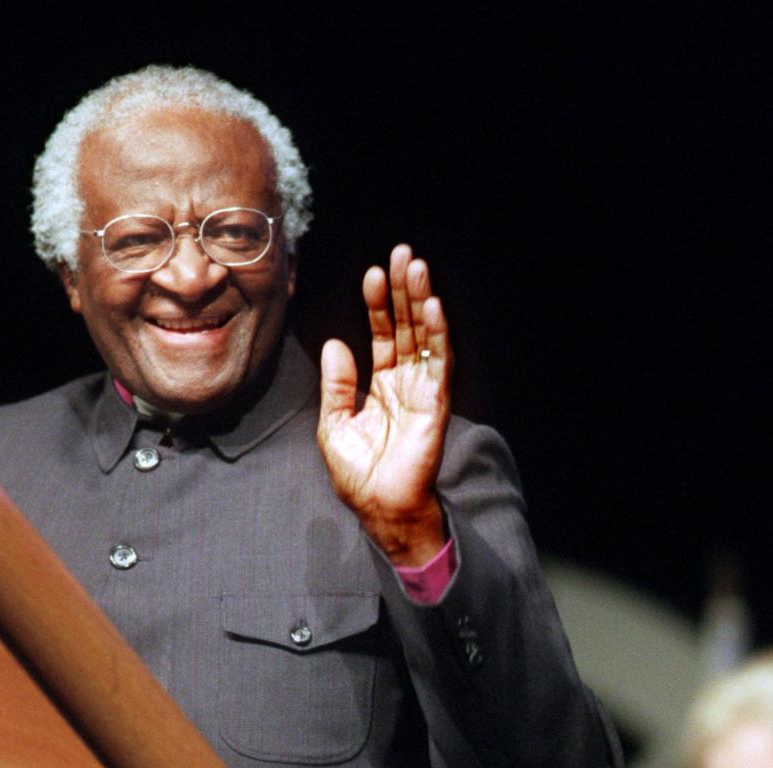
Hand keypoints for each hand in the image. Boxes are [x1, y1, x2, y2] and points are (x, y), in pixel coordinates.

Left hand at [317, 245, 450, 565]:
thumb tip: (335, 343)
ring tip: (416, 268)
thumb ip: (337, 384)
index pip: (383, 336)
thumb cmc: (360, 474)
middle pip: (407, 328)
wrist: (379, 508)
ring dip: (422, 303)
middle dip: (404, 292)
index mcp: (383, 387)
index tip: (373, 274)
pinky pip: (437, 365)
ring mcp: (423, 393)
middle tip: (403, 254)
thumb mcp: (335, 424)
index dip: (379, 305)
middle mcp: (407, 384)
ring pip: (425, 339)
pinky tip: (433, 308)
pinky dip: (437, 336)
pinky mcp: (434, 406)